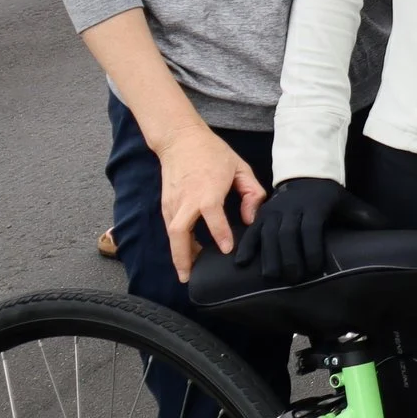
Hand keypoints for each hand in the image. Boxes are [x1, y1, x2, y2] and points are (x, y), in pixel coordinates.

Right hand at [156, 126, 264, 283]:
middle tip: (189, 277)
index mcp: (207, 189)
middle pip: (179, 233)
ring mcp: (172, 203)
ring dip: (178, 254)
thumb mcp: (240, 167)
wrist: (180, 139)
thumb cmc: (213, 153)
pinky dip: (176, 243)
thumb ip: (251, 193)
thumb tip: (250, 218)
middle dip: (183, 257)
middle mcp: (186, 199)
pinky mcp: (165, 204)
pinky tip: (186, 252)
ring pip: (171, 234)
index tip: (226, 249)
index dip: (219, 233)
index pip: (212, 216)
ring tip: (189, 271)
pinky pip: (170, 228)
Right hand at [235, 178, 387, 283]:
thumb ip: (365, 217)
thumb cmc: (329, 197)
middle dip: (290, 258)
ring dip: (269, 257)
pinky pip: (252, 232)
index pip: (311, 229)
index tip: (314, 269)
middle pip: (288, 235)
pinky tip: (242, 264)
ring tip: (273, 277)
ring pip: (268, 235)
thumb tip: (389, 229)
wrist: (304, 177)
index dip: (312, 249)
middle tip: (294, 280)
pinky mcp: (261, 216)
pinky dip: (246, 247)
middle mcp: (292, 208)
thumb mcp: (348, 202)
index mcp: (315, 206)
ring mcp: (274, 212)